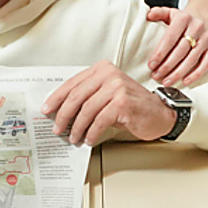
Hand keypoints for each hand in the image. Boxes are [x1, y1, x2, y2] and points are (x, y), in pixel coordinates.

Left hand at [41, 61, 175, 145]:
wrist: (160, 113)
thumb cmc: (132, 105)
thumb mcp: (108, 94)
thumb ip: (88, 96)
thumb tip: (61, 110)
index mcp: (102, 69)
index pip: (72, 83)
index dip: (56, 98)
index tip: (47, 110)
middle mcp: (109, 74)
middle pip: (76, 96)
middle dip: (63, 115)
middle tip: (57, 128)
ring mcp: (117, 87)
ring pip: (86, 110)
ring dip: (77, 127)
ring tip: (73, 137)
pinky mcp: (123, 103)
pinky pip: (99, 121)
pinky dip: (91, 132)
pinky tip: (88, 139)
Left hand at [145, 7, 207, 86]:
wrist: (202, 16)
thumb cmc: (183, 18)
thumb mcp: (169, 12)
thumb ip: (158, 13)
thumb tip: (148, 15)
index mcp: (183, 18)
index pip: (170, 38)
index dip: (160, 53)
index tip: (151, 64)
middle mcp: (196, 28)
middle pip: (180, 51)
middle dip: (167, 66)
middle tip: (156, 75)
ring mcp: (206, 38)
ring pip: (192, 59)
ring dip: (178, 73)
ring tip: (166, 81)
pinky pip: (205, 64)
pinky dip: (195, 74)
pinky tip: (185, 81)